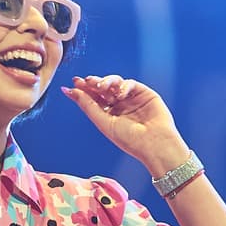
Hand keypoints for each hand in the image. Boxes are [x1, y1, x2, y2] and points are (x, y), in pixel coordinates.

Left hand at [61, 75, 182, 167]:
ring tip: (102, 87)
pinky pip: (130, 84)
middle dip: (93, 83)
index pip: (94, 98)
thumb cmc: (130, 140)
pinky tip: (120, 95)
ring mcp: (132, 99)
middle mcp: (120, 105)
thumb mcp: (104, 123)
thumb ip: (88, 106)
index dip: (83, 90)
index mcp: (109, 114)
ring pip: (115, 83)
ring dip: (106, 81)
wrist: (154, 144)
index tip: (73, 83)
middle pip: (103, 89)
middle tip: (86, 81)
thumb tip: (71, 91)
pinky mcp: (144, 93)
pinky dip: (123, 86)